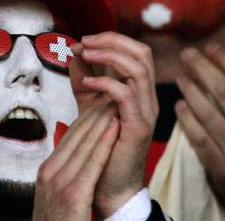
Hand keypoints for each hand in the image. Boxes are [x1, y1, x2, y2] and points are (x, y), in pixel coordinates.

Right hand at [33, 96, 119, 220]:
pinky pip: (91, 161)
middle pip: (77, 132)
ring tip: (117, 97)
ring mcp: (58, 181)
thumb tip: (79, 153)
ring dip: (102, 117)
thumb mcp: (56, 192)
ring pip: (84, 140)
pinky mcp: (71, 193)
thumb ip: (65, 171)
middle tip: (112, 86)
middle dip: (96, 109)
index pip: (71, 135)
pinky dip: (104, 140)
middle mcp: (50, 171)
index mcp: (48, 169)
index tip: (103, 98)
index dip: (89, 114)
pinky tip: (114, 124)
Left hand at [71, 31, 158, 217]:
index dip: (110, 39)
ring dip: (109, 55)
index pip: (135, 51)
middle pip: (142, 52)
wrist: (109, 184)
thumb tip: (76, 52)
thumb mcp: (89, 104)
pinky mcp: (138, 127)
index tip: (82, 41)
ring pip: (139, 68)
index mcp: (140, 90)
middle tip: (85, 42)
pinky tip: (87, 82)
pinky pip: (127, 95)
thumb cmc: (101, 145)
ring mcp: (146, 111)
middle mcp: (148, 97)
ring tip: (85, 54)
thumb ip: (85, 78)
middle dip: (112, 40)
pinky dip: (105, 82)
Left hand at [175, 43, 224, 204]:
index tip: (210, 47)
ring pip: (207, 113)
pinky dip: (186, 118)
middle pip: (224, 91)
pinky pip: (197, 137)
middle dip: (202, 68)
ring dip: (189, 90)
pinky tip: (179, 104)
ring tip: (180, 77)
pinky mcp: (220, 166)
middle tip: (186, 54)